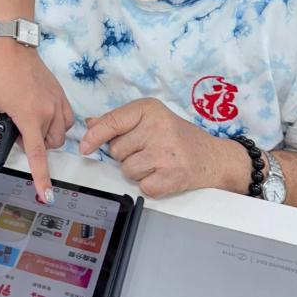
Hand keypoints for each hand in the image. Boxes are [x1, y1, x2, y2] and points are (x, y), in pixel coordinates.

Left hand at [0, 39, 74, 203]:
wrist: (13, 47)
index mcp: (29, 115)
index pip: (38, 154)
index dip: (42, 177)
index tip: (48, 194)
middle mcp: (48, 111)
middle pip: (48, 145)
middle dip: (34, 143)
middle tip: (16, 127)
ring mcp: (57, 102)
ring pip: (59, 135)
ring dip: (45, 135)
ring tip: (28, 119)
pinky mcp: (61, 95)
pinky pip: (66, 121)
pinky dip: (56, 124)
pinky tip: (41, 115)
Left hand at [79, 98, 247, 198]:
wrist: (213, 157)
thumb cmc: (177, 136)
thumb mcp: (151, 119)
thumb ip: (119, 121)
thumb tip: (90, 125)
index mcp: (150, 109)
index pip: (112, 122)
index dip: (94, 137)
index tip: (84, 147)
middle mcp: (157, 128)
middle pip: (116, 150)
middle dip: (127, 154)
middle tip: (149, 150)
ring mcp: (165, 153)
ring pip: (127, 170)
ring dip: (138, 171)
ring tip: (157, 162)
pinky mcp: (172, 176)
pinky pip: (142, 186)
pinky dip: (150, 185)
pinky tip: (163, 174)